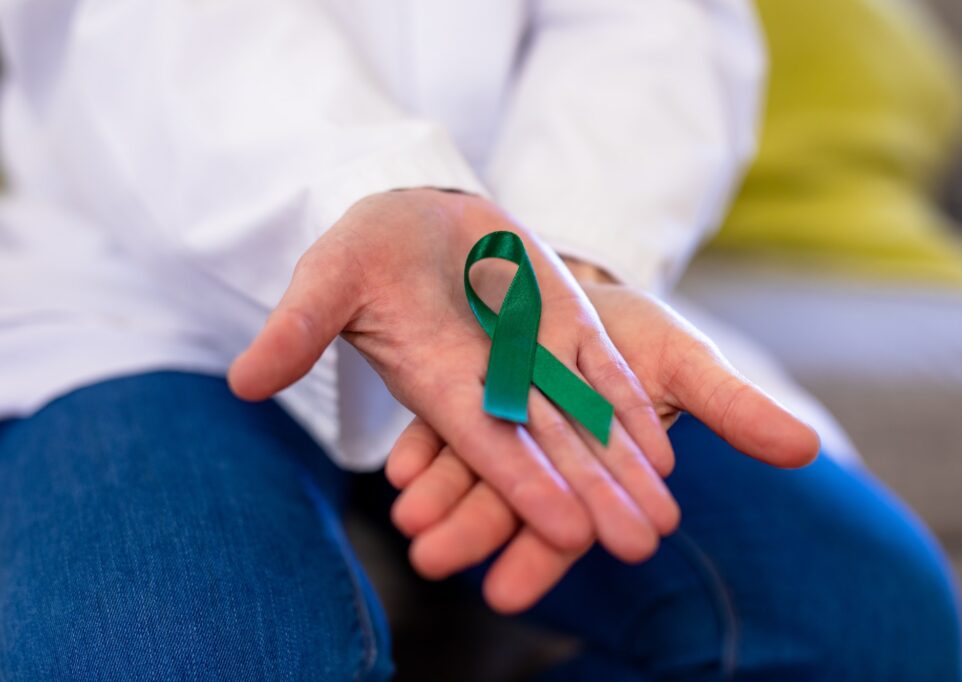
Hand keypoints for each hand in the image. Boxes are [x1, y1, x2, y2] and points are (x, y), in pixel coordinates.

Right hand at [229, 189, 679, 563]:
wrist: (418, 220)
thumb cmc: (366, 252)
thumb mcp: (330, 277)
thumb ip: (298, 328)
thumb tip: (242, 382)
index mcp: (438, 381)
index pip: (485, 443)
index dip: (523, 484)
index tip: (566, 528)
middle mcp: (493, 383)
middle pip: (550, 448)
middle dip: (594, 496)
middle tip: (641, 544)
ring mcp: (535, 356)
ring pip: (586, 420)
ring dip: (625, 466)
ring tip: (664, 517)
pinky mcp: (565, 325)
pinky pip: (603, 372)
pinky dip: (631, 408)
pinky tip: (666, 448)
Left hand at [387, 275, 818, 612]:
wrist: (590, 286)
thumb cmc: (643, 336)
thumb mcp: (688, 365)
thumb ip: (733, 409)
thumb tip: (809, 448)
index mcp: (592, 460)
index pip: (567, 517)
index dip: (541, 553)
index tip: (508, 594)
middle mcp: (540, 450)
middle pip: (503, 498)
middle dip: (471, 531)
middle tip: (431, 561)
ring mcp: (498, 418)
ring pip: (465, 465)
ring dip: (436, 495)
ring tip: (406, 520)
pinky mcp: (463, 384)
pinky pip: (437, 418)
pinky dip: (420, 443)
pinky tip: (397, 464)